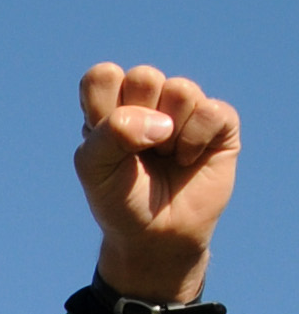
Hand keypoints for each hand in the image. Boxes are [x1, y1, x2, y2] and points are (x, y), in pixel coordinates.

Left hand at [76, 64, 238, 304]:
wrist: (156, 236)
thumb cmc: (121, 200)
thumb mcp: (95, 169)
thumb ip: (111, 132)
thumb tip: (162, 122)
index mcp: (112, 103)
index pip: (103, 76)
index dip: (103, 110)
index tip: (106, 145)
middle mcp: (149, 98)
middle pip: (144, 76)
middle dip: (138, 120)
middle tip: (138, 152)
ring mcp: (185, 108)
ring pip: (180, 90)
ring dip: (168, 135)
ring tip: (165, 157)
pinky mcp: (219, 122)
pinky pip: (210, 111)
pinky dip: (195, 141)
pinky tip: (187, 159)